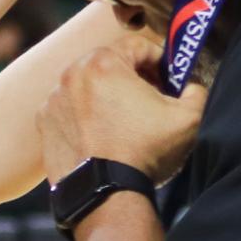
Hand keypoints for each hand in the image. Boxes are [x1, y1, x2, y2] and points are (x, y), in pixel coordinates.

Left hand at [36, 37, 208, 182]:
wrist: (106, 196)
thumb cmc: (145, 152)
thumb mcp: (188, 118)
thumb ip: (196, 91)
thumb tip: (191, 87)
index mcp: (104, 62)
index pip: (138, 45)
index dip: (160, 61)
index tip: (169, 80)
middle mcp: (72, 74)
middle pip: (110, 63)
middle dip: (133, 77)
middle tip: (150, 100)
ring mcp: (54, 99)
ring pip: (88, 85)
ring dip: (108, 95)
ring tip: (126, 122)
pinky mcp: (44, 123)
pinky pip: (70, 108)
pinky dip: (86, 115)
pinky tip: (103, 136)